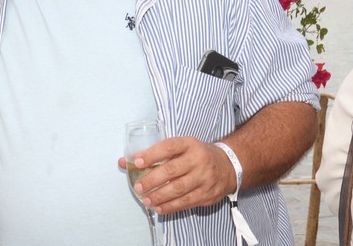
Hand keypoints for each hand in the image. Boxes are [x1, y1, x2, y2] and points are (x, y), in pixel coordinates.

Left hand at [118, 137, 235, 213]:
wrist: (228, 165)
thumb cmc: (196, 154)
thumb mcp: (180, 147)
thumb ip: (154, 153)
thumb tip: (125, 161)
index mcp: (189, 144)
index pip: (169, 147)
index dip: (152, 154)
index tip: (137, 161)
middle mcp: (198, 159)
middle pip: (172, 170)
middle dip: (153, 180)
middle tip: (138, 187)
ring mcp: (204, 177)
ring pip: (179, 189)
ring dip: (160, 196)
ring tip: (146, 200)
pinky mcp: (207, 194)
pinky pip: (187, 202)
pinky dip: (171, 206)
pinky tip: (159, 207)